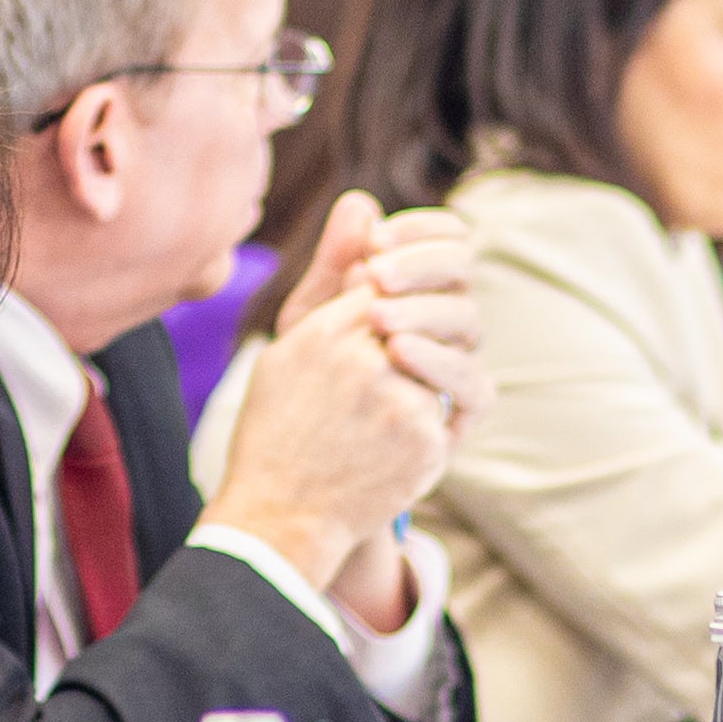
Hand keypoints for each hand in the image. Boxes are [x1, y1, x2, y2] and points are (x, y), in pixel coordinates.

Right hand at [204, 275, 456, 600]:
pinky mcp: (427, 442)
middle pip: (420, 322)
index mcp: (328, 333)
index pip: (386, 284)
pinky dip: (423, 428)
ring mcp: (402, 403)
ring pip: (436, 368)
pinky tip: (382, 451)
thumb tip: (367, 202)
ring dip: (415, 388)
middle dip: (407, 346)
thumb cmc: (277, 429)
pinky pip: (445, 413)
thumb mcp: (286, 349)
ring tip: (371, 421)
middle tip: (377, 379)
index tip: (372, 333)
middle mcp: (368, 362)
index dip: (385, 307)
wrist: (279, 519)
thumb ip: (331, 277)